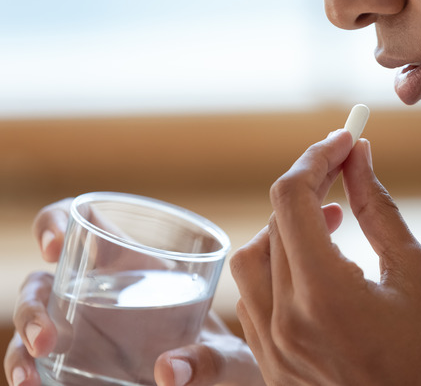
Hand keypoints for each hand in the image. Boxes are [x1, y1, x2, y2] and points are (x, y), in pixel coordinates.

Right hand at [4, 199, 263, 385]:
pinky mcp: (75, 365)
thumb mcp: (227, 358)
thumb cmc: (225, 359)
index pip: (83, 222)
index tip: (55, 245)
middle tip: (47, 338)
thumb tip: (169, 373)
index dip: (56, 222)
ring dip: (21, 346)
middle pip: (43, 282)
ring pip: (33, 324)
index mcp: (134, 263)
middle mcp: (98, 291)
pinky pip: (38, 365)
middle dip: (33, 306)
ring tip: (29, 378)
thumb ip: (209, 361)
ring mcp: (81, 329)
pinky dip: (27, 373)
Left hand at [230, 130, 420, 384]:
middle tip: (344, 168)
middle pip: (271, 225)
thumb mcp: (417, 273)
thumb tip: (358, 156)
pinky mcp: (275, 368)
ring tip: (331, 218)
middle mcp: (285, 323)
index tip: (345, 139)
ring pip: (252, 262)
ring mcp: (274, 351)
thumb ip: (377, 208)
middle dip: (306, 186)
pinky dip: (279, 267)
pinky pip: (255, 301)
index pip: (292, 199)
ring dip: (285, 227)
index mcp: (323, 296)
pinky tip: (317, 265)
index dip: (317, 158)